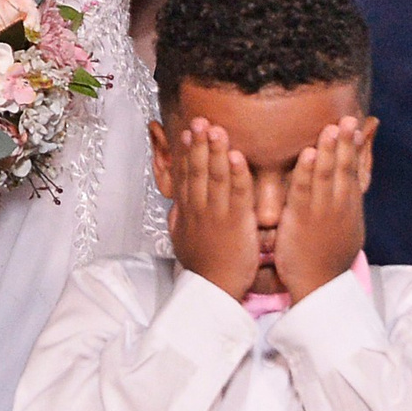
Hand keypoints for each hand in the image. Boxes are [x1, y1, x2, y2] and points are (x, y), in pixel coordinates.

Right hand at [166, 120, 257, 300]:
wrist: (215, 290)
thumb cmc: (205, 267)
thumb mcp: (183, 240)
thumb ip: (180, 219)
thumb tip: (175, 206)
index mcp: (188, 212)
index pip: (185, 176)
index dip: (184, 152)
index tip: (184, 131)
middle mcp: (199, 209)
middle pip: (197, 170)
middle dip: (198, 143)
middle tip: (199, 119)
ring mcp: (217, 215)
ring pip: (214, 177)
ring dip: (214, 150)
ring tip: (215, 128)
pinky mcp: (235, 223)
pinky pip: (237, 194)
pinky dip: (236, 174)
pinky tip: (236, 155)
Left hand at [273, 116, 371, 299]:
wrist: (319, 286)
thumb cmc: (328, 256)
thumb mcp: (348, 226)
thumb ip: (349, 200)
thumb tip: (353, 182)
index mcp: (350, 206)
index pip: (355, 170)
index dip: (356, 146)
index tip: (359, 123)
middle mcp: (339, 205)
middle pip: (344, 167)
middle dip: (346, 141)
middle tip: (349, 117)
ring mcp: (322, 212)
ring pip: (327, 174)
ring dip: (329, 149)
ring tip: (332, 127)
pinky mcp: (302, 220)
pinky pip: (304, 191)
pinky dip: (306, 172)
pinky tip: (308, 153)